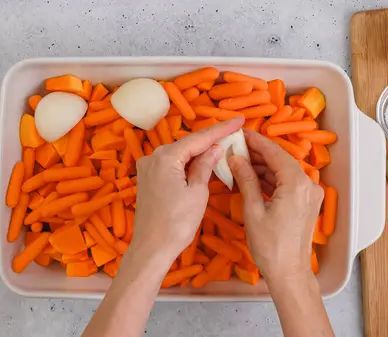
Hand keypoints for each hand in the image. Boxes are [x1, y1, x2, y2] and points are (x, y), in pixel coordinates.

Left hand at [131, 117, 245, 262]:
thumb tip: (214, 149)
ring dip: (199, 151)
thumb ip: (205, 166)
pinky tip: (202, 162)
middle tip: (233, 132)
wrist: (152, 248)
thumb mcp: (197, 192)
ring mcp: (148, 168)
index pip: (199, 138)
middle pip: (188, 144)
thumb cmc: (177, 223)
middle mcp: (153, 157)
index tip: (239, 120)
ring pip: (179, 154)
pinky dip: (187, 162)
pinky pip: (172, 164)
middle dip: (210, 139)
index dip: (221, 129)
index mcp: (166, 157)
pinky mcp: (148, 179)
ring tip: (222, 145)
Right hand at [228, 130, 322, 279]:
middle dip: (258, 153)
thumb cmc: (269, 246)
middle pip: (280, 161)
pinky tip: (253, 178)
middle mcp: (308, 185)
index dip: (256, 142)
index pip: (275, 153)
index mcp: (296, 184)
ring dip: (263, 167)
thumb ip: (246, 180)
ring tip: (240, 162)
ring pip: (284, 172)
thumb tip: (235, 159)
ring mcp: (309, 194)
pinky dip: (271, 180)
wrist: (289, 272)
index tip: (240, 133)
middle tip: (236, 147)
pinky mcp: (306, 203)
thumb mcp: (253, 210)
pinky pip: (287, 184)